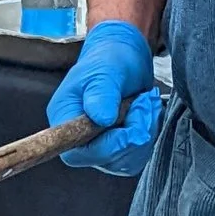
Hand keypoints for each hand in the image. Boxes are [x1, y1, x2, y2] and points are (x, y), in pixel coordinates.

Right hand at [49, 19, 158, 174]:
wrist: (126, 55)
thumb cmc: (109, 58)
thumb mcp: (105, 70)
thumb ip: (102, 93)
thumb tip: (101, 119)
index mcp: (65, 118)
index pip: (75, 153)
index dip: (103, 150)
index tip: (127, 131)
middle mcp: (79, 136)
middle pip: (105, 159)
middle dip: (132, 135)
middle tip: (143, 103)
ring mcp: (100, 144)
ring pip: (126, 160)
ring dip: (144, 132)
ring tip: (145, 102)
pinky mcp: (119, 146)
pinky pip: (138, 155)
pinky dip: (149, 133)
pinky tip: (148, 111)